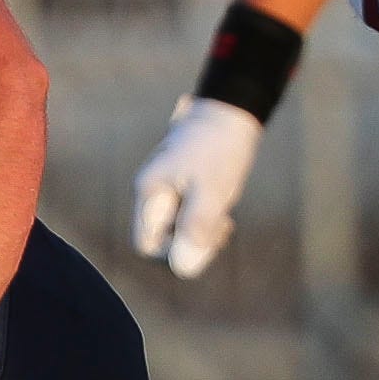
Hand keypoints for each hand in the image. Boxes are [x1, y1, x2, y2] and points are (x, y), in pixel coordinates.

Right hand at [133, 96, 262, 278]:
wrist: (232, 113)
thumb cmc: (220, 148)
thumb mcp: (211, 190)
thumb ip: (196, 227)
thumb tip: (184, 266)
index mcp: (151, 193)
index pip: (146, 245)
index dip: (171, 254)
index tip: (201, 241)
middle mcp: (154, 195)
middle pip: (162, 242)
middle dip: (191, 244)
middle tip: (220, 232)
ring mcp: (169, 193)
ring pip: (178, 233)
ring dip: (202, 235)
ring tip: (225, 223)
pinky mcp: (185, 190)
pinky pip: (189, 220)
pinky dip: (206, 224)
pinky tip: (224, 217)